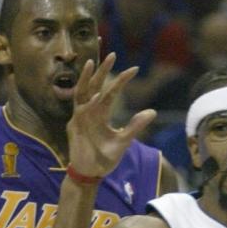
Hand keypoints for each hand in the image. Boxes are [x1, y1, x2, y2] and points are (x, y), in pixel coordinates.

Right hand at [66, 54, 157, 178]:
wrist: (91, 173)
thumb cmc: (105, 158)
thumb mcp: (124, 141)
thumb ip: (136, 126)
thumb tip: (152, 111)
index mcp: (101, 113)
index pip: (111, 91)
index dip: (121, 79)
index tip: (135, 69)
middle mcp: (90, 111)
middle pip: (94, 85)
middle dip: (102, 69)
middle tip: (112, 53)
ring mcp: (80, 117)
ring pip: (82, 92)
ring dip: (86, 78)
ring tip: (91, 63)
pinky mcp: (74, 126)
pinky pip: (80, 111)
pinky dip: (87, 103)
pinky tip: (96, 95)